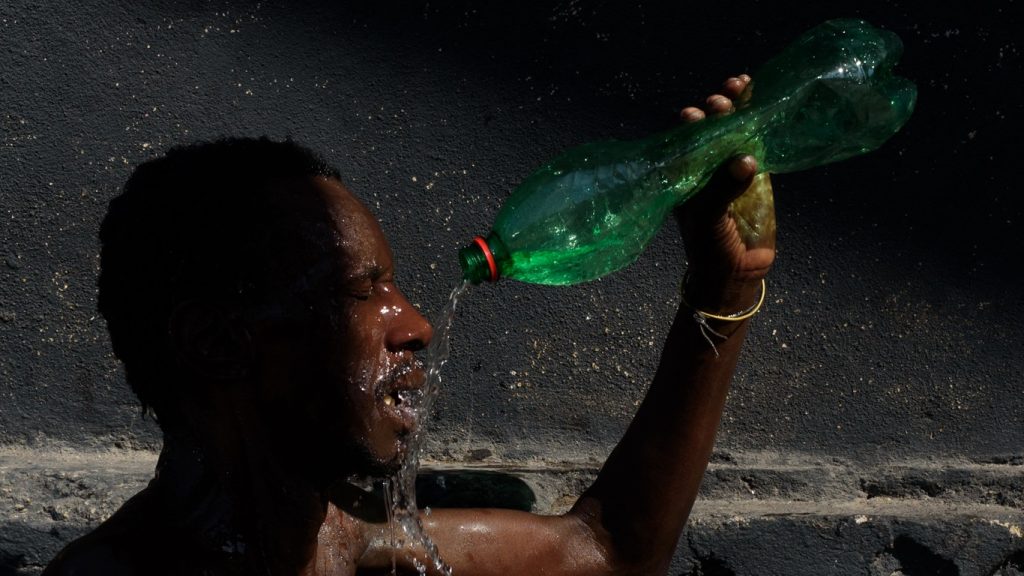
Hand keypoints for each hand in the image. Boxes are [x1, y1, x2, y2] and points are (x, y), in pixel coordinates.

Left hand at [676, 75, 776, 312]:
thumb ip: (723, 189)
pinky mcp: (756, 171)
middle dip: (713, 110)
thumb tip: (745, 159)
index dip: (689, 124)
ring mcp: (730, 166)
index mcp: (682, 176)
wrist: (737, 272)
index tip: (696, 115)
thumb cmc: (710, 247)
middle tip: (720, 103)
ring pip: (732, 127)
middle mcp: (704, 166)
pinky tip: (760, 95)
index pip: (682, 140)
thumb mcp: (709, 219)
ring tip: (739, 85)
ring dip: (734, 105)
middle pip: (708, 128)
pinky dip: (758, 118)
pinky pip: (756, 139)